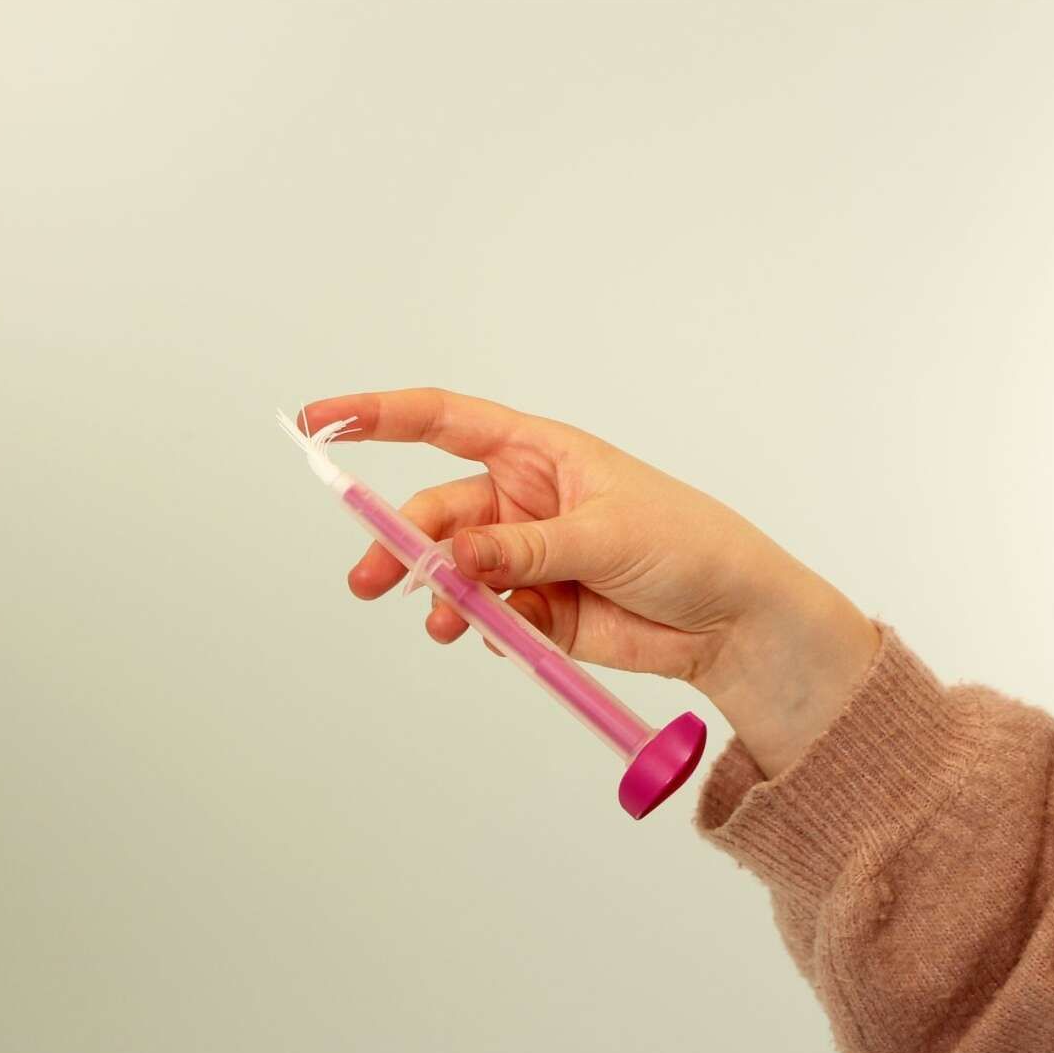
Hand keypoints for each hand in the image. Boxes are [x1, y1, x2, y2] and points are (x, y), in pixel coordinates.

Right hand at [298, 388, 879, 777]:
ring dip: (437, 594)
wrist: (735, 622)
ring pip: (452, 570)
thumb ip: (525, 548)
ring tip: (444, 624)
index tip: (318, 421)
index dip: (375, 416)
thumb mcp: (606, 534)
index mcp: (537, 453)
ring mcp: (524, 557)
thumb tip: (455, 556)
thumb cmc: (688, 545)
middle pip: (434, 513)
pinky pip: (484, 616)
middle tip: (371, 581)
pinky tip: (506, 636)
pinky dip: (481, 627)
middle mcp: (521, 500)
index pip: (440, 420)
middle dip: (400, 545)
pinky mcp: (534, 610)